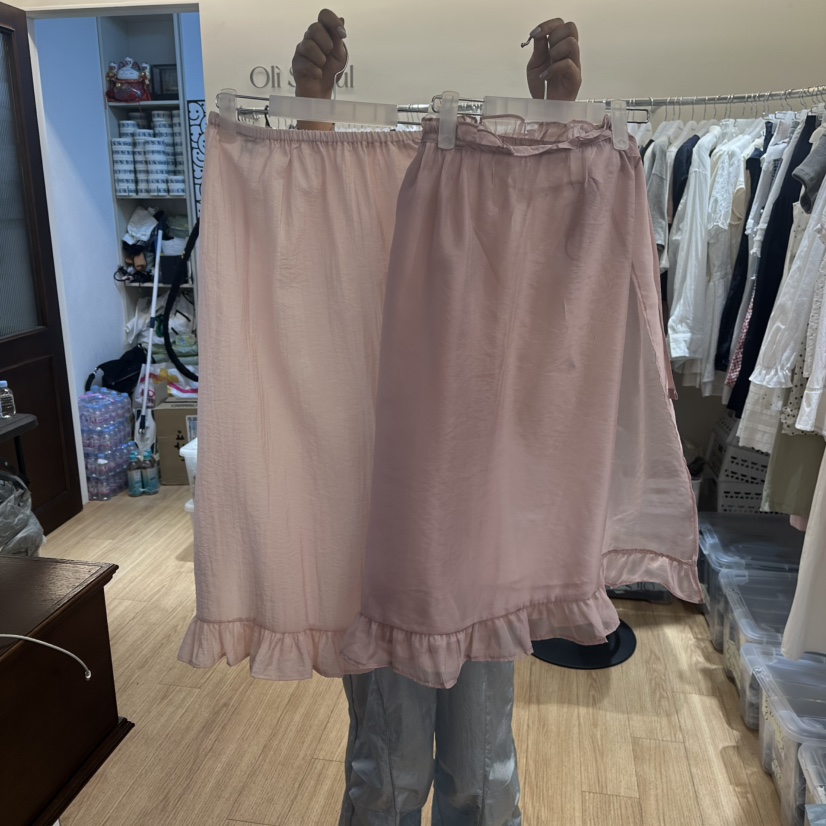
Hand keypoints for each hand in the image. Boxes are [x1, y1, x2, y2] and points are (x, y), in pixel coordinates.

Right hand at [292, 8, 346, 127]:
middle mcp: (311, 38)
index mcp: (323, 33)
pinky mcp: (296, 63)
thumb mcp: (340, 55)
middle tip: (329, 54)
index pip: (324, 15)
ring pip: (308, 45)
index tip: (342, 34)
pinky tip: (318, 74)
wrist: (322, 91)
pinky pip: (304, 62)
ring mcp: (302, 50)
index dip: (333, 21)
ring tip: (322, 66)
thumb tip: (341, 20)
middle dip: (326, 43)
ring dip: (320, 58)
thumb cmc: (331, 72)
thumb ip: (338, 39)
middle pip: (314, 28)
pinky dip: (315, 70)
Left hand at [526, 19, 581, 101]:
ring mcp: (574, 65)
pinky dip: (553, 68)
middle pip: (571, 28)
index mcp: (560, 47)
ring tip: (548, 64)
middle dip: (554, 36)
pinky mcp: (575, 78)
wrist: (543, 109)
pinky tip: (545, 76)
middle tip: (547, 52)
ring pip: (572, 43)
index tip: (535, 34)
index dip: (548, 25)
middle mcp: (569, 54)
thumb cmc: (541, 89)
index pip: (561, 24)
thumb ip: (538, 49)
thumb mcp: (534, 66)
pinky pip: (568, 64)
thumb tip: (540, 34)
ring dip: (555, 52)